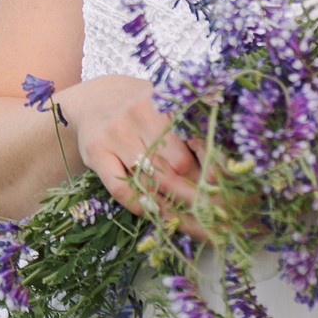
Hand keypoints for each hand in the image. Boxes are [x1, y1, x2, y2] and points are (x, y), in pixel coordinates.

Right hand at [57, 75, 204, 229]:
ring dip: (170, 205)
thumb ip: (190, 132)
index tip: (223, 189)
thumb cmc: (141, 108)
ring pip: (150, 179)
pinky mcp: (96, 150)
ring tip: (186, 219)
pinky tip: (151, 211)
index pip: (198, 141)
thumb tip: (218, 175)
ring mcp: (116, 132)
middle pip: (177, 165)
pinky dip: (139, 205)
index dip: (213, 169)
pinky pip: (121, 187)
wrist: (93, 98)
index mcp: (166, 101)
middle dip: (195, 192)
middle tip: (208, 210)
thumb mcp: (166, 108)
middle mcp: (140, 112)